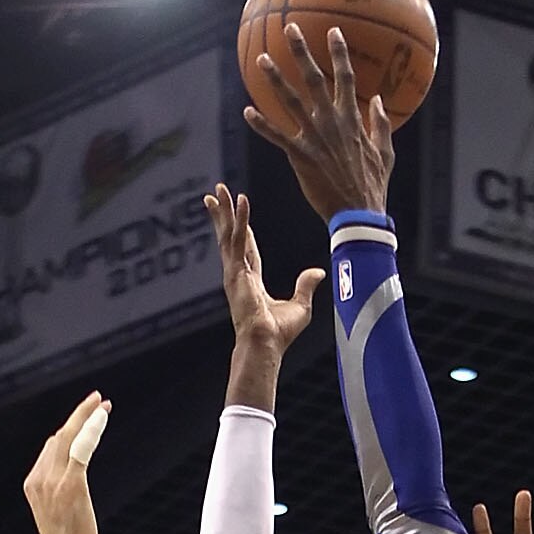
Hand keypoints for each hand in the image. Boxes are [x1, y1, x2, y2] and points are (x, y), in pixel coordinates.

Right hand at [24, 390, 109, 533]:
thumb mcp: (57, 511)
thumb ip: (58, 488)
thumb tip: (71, 472)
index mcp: (33, 483)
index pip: (51, 445)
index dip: (69, 427)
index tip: (84, 414)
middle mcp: (39, 478)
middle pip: (59, 435)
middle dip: (79, 414)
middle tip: (97, 400)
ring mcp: (53, 481)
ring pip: (69, 436)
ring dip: (86, 416)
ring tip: (101, 404)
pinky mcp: (71, 484)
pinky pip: (82, 448)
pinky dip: (92, 428)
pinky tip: (102, 415)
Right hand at [207, 183, 321, 355]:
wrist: (265, 344)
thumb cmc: (278, 334)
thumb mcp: (300, 306)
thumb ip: (306, 286)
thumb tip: (318, 272)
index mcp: (250, 282)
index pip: (245, 249)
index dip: (241, 230)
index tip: (235, 213)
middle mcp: (238, 274)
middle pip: (230, 236)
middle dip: (223, 214)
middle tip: (216, 193)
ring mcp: (234, 272)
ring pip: (228, 233)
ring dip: (224, 210)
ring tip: (218, 189)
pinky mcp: (236, 271)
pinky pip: (239, 239)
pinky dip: (241, 219)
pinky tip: (241, 200)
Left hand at [243, 23, 394, 223]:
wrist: (358, 214)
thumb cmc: (372, 186)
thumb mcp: (385, 153)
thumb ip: (380, 124)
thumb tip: (377, 100)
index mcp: (351, 118)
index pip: (345, 77)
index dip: (338, 52)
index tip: (332, 31)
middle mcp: (331, 121)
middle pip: (314, 78)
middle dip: (301, 51)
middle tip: (289, 29)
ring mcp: (314, 137)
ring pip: (290, 101)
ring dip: (275, 79)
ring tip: (261, 59)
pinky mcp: (300, 156)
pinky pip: (277, 136)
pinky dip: (262, 124)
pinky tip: (247, 112)